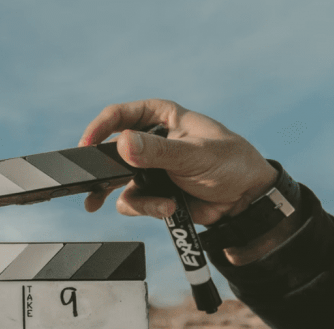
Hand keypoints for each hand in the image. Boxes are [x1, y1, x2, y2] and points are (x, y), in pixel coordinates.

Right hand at [78, 99, 276, 225]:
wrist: (246, 201)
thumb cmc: (231, 164)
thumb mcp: (194, 154)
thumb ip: (158, 151)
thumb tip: (123, 144)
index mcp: (162, 117)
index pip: (120, 115)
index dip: (99, 128)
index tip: (87, 147)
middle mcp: (151, 141)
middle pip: (111, 152)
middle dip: (103, 171)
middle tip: (91, 185)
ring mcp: (150, 169)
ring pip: (118, 183)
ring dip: (135, 198)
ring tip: (157, 206)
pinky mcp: (153, 193)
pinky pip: (134, 202)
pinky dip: (148, 208)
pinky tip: (169, 208)